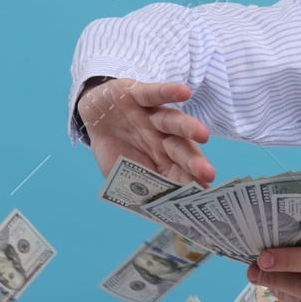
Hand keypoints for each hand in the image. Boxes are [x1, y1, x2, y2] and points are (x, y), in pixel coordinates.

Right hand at [78, 77, 215, 188]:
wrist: (92, 115)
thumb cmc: (114, 148)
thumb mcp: (120, 174)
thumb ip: (136, 187)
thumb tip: (154, 210)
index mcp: (160, 158)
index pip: (179, 172)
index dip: (190, 183)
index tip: (204, 196)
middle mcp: (161, 137)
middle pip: (180, 149)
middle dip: (194, 161)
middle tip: (208, 174)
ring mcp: (150, 116)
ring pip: (172, 121)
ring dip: (188, 127)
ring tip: (203, 134)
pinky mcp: (137, 94)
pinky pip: (154, 93)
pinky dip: (168, 91)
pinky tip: (184, 92)